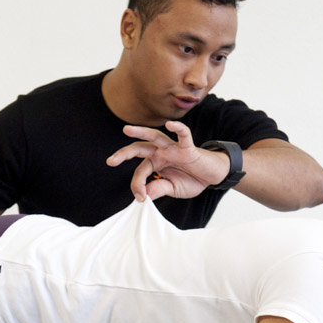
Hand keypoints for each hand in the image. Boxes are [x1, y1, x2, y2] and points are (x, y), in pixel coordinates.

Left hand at [105, 121, 230, 201]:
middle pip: (139, 149)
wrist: (212, 176)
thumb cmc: (192, 179)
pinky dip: (178, 129)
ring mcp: (173, 148)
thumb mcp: (172, 189)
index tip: (140, 198)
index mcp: (156, 163)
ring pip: (155, 136)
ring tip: (127, 130)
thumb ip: (159, 189)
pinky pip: (183, 135)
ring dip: (140, 132)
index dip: (137, 184)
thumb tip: (145, 195)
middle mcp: (161, 152)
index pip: (140, 171)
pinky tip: (170, 124)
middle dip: (124, 153)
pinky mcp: (188, 148)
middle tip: (111, 161)